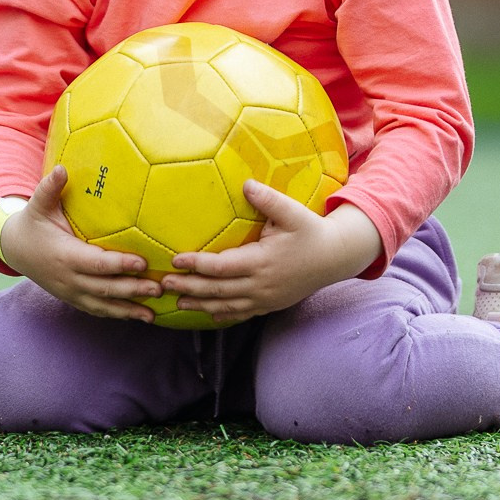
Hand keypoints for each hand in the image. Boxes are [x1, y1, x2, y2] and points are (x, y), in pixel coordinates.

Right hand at [0, 167, 166, 322]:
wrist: (15, 250)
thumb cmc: (32, 224)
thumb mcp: (38, 206)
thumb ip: (49, 188)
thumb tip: (61, 169)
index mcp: (64, 255)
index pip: (96, 263)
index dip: (119, 265)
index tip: (142, 262)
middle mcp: (68, 279)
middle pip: (104, 288)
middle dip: (132, 289)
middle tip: (159, 288)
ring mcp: (70, 292)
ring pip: (102, 305)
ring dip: (128, 309)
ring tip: (153, 313)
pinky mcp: (73, 299)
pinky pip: (97, 310)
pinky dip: (118, 314)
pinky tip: (138, 316)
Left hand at [166, 184, 380, 326]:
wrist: (336, 257)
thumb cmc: (311, 231)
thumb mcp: (293, 212)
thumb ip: (268, 199)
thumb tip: (246, 184)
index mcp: (262, 261)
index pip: (222, 267)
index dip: (197, 265)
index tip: (176, 260)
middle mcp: (261, 284)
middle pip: (218, 290)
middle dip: (189, 288)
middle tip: (163, 285)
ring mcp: (266, 298)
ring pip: (227, 306)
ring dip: (201, 306)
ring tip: (177, 304)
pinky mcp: (271, 304)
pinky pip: (243, 313)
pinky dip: (224, 315)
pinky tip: (209, 315)